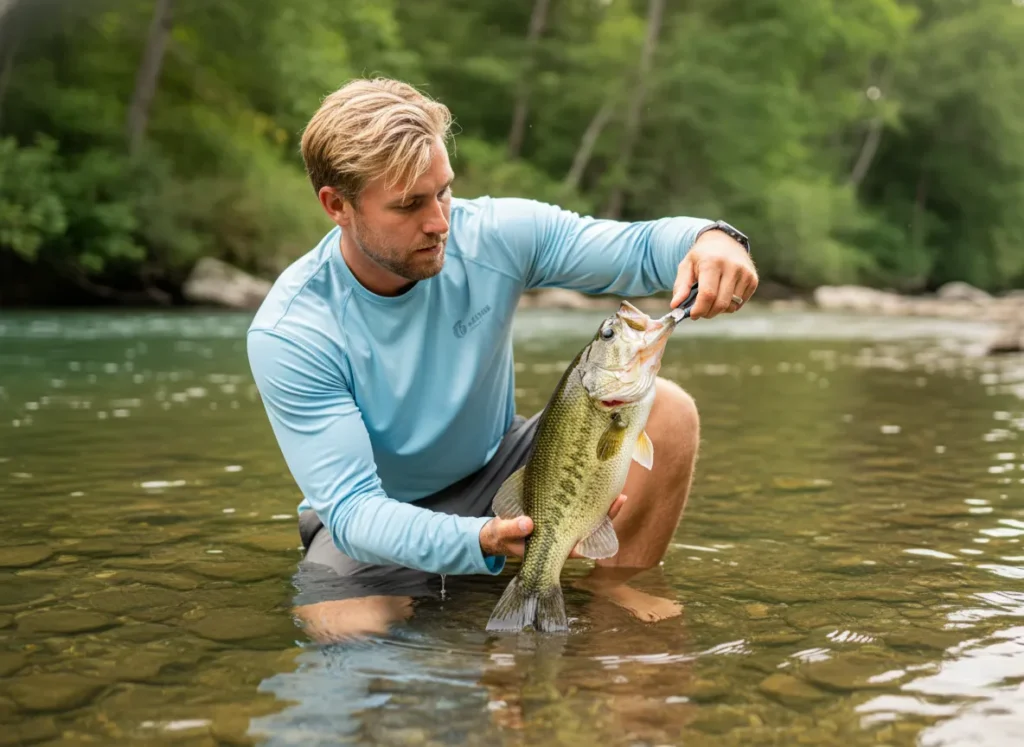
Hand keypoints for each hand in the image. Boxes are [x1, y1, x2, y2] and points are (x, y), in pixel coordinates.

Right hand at [479, 493, 627, 558]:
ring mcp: (560, 523)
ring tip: (614, 488)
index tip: (608, 520)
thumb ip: (513, 529)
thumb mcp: (502, 532)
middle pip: (590, 528)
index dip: (597, 533)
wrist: (496, 532)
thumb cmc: (500, 535)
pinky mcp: (555, 511)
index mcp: (553, 547)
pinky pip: (575, 504)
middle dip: (606, 514)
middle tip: (620, 497)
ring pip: (585, 515)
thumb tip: (529, 523)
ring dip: (598, 502)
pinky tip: (592, 482)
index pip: (582, 544)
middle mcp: (561, 536)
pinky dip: (584, 495)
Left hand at [671, 227, 757, 318]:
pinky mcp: (753, 279)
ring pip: (731, 306)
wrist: (724, 241)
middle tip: (700, 311)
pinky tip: (722, 295)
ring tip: (710, 300)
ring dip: (718, 310)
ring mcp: (745, 273)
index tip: (693, 314)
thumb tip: (675, 306)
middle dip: (708, 313)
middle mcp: (732, 267)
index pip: (708, 294)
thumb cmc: (702, 256)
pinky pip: (740, 303)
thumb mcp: (686, 266)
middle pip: (721, 303)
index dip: (699, 309)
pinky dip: (729, 305)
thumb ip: (681, 286)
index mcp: (712, 262)